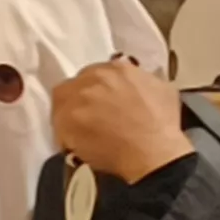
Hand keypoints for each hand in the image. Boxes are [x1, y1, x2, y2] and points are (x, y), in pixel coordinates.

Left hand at [52, 61, 192, 185]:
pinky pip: (57, 125)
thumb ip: (142, 79)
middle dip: (79, 99)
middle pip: (74, 84)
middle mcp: (95, 78)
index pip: (95, 72)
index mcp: (119, 68)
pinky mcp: (66, 120)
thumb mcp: (162, 89)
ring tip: (80, 131)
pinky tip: (78, 144)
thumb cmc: (162, 124)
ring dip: (69, 114)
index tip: (99, 101)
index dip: (96, 88)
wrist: (152, 151)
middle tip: (88, 116)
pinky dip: (64, 134)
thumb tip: (134, 83)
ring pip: (61, 102)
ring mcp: (78, 98)